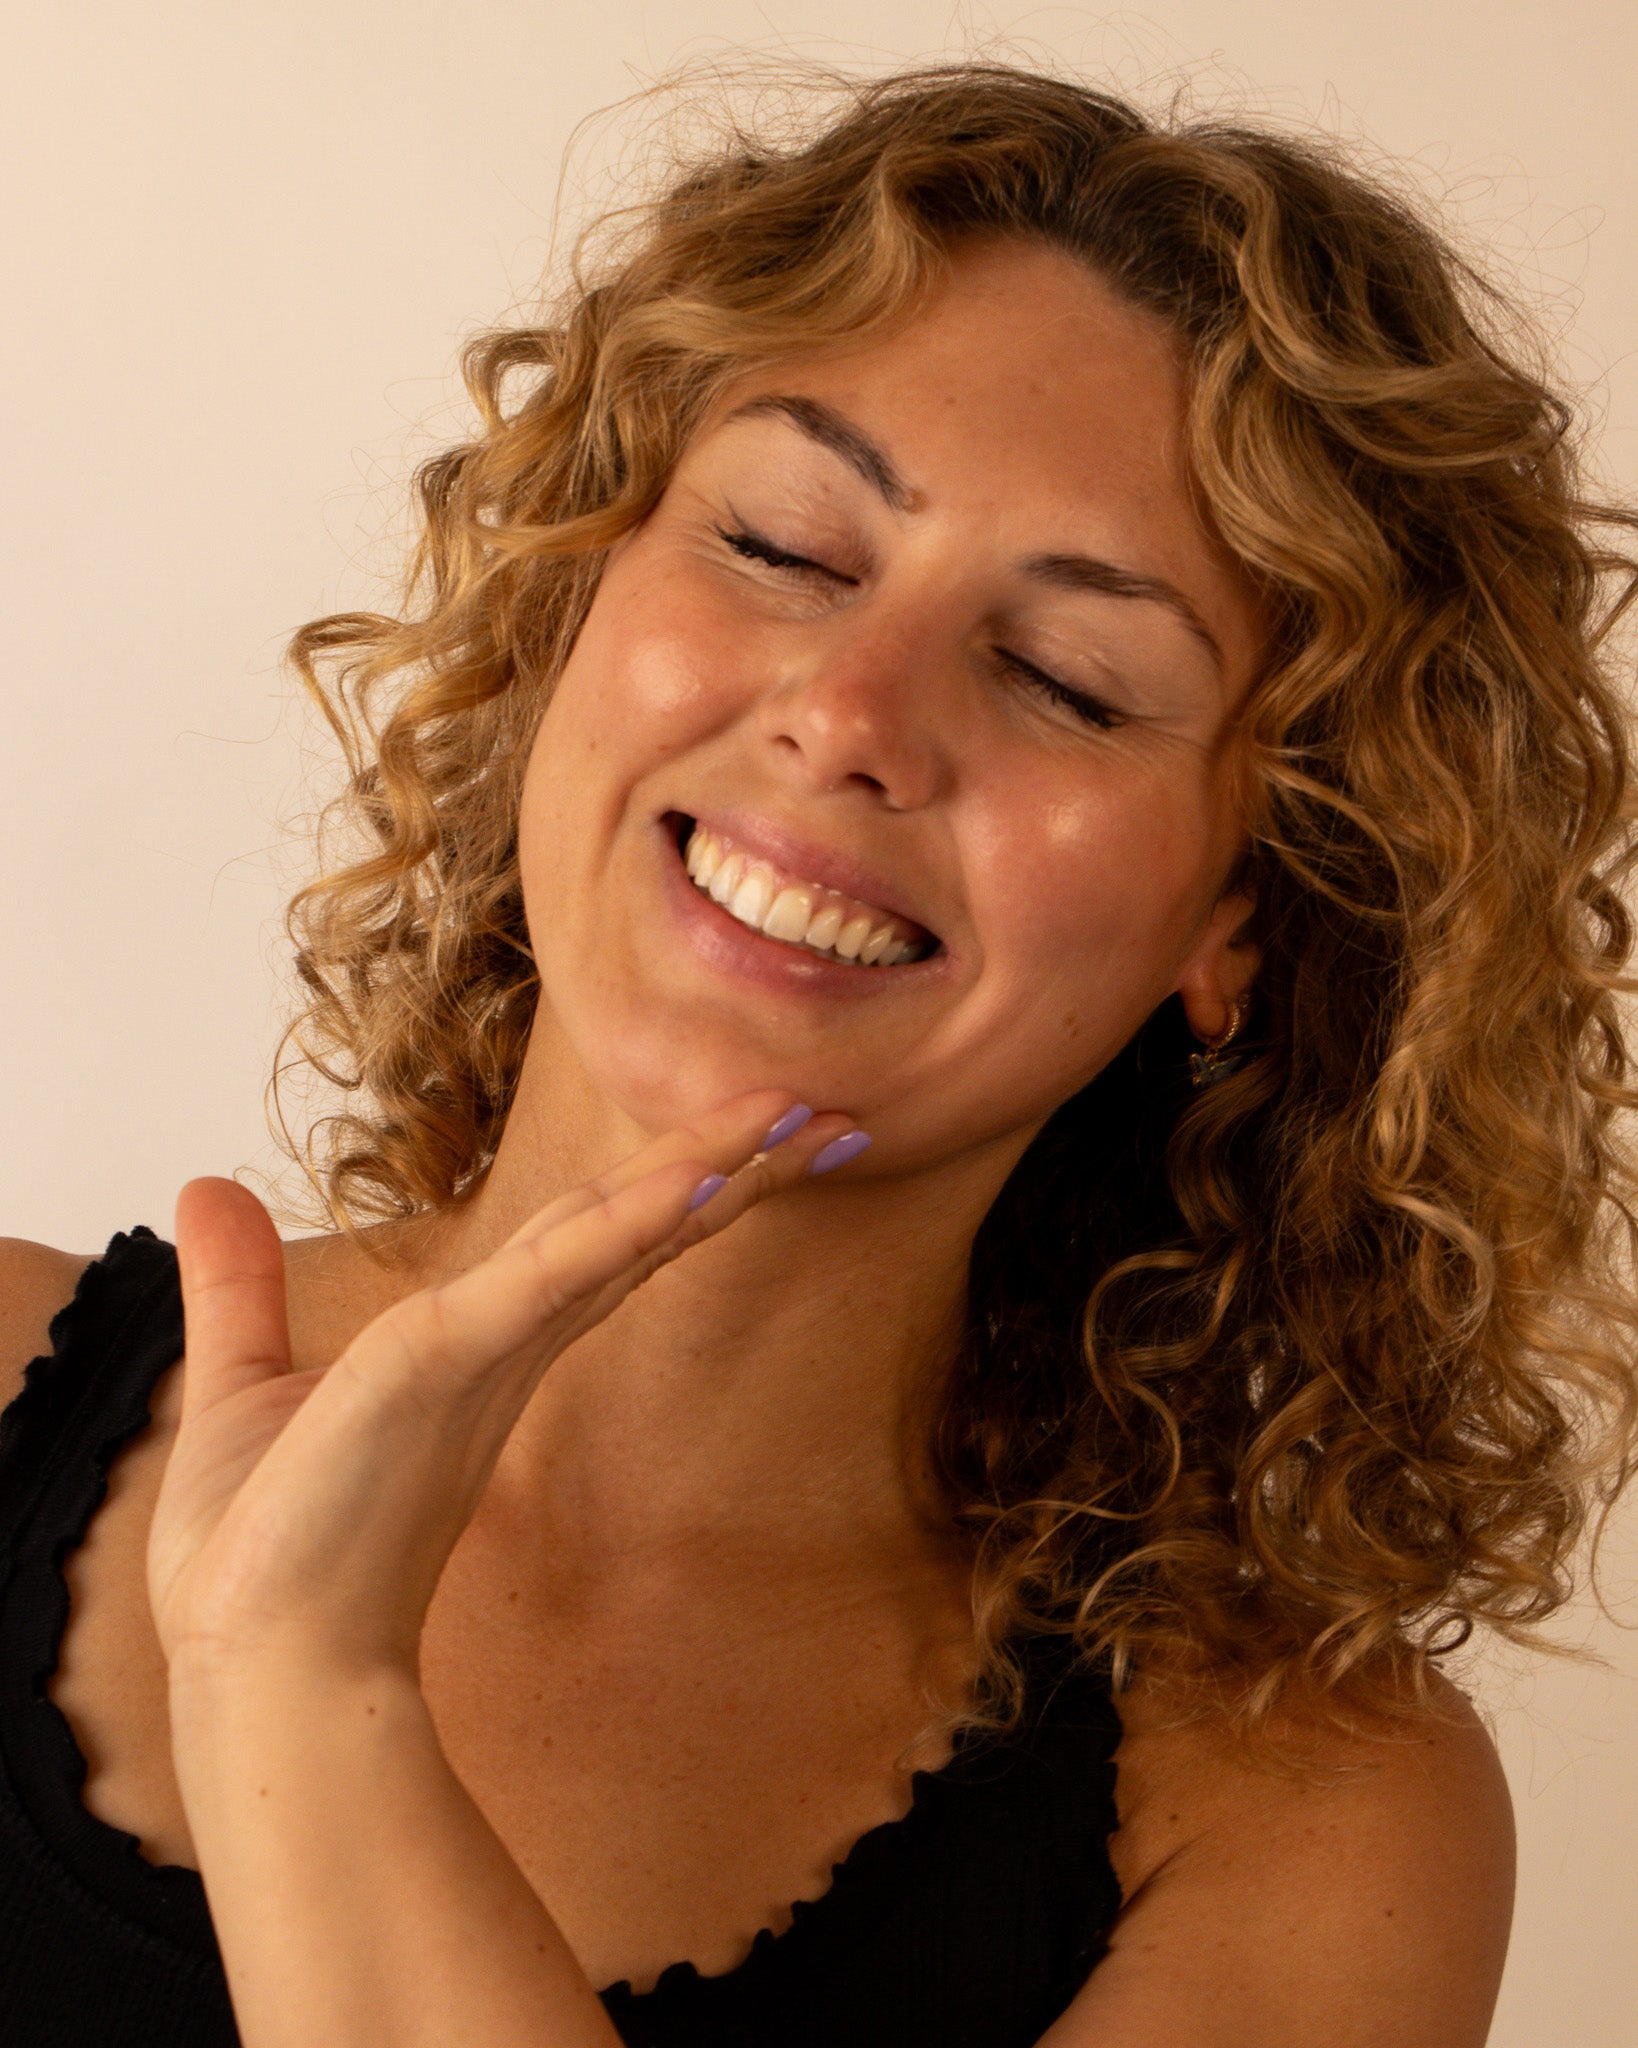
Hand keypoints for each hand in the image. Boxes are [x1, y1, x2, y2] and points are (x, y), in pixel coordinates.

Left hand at [148, 1090, 858, 1684]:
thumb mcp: (241, 1377)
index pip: (596, 1234)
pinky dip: (626, 1222)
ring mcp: (486, 1348)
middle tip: (830, 1113)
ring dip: (709, 1170)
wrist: (255, 1659)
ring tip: (797, 1118)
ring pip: (617, 1235)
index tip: (754, 1129)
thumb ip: (240, 1284)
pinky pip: (552, 1275)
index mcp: (480, 1337)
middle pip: (637, 1225)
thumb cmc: (264, 1547)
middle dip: (732, 1163)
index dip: (674, 1178)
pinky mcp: (446, 1362)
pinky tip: (691, 1176)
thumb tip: (201, 1190)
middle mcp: (508, 1339)